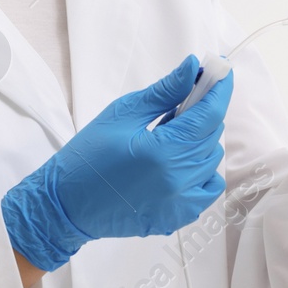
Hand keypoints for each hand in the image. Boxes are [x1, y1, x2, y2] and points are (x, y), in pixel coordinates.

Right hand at [0, 55, 232, 270]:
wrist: (65, 205)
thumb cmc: (87, 156)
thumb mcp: (122, 114)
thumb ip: (163, 92)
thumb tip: (192, 68)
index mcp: (163, 152)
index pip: (209, 114)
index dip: (219, 89)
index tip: (222, 70)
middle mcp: (178, 181)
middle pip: (211, 136)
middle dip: (204, 113)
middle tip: (183, 101)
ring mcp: (180, 204)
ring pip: (211, 161)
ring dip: (199, 142)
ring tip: (171, 135)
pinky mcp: (176, 219)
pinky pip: (206, 188)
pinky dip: (200, 171)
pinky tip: (177, 162)